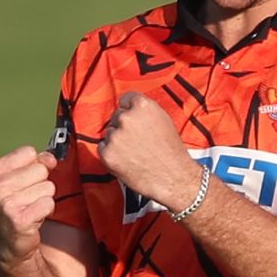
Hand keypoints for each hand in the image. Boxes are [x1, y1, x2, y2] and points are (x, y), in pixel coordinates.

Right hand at [0, 145, 58, 268]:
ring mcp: (6, 203)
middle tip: (29, 198)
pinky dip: (46, 212)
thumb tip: (51, 159)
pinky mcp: (19, 220)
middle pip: (41, 169)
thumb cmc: (20, 204)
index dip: (35, 164)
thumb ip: (38, 161)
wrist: (12, 242)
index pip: (29, 152)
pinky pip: (48, 203)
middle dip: (41, 183)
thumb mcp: (24, 177)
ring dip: (44, 198)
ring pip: (48, 187)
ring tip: (31, 209)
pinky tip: (34, 219)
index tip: (29, 179)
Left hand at [98, 91, 202, 209]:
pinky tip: (127, 160)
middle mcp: (126, 118)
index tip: (132, 117)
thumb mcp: (163, 120)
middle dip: (124, 126)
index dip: (129, 109)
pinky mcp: (108, 153)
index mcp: (142, 106)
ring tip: (135, 152)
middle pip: (116, 116)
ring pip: (110, 133)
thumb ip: (144, 111)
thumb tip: (130, 108)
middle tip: (137, 140)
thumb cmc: (171, 151)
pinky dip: (112, 154)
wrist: (173, 177)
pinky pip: (103, 148)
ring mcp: (115, 136)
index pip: (125, 99)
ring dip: (117, 141)